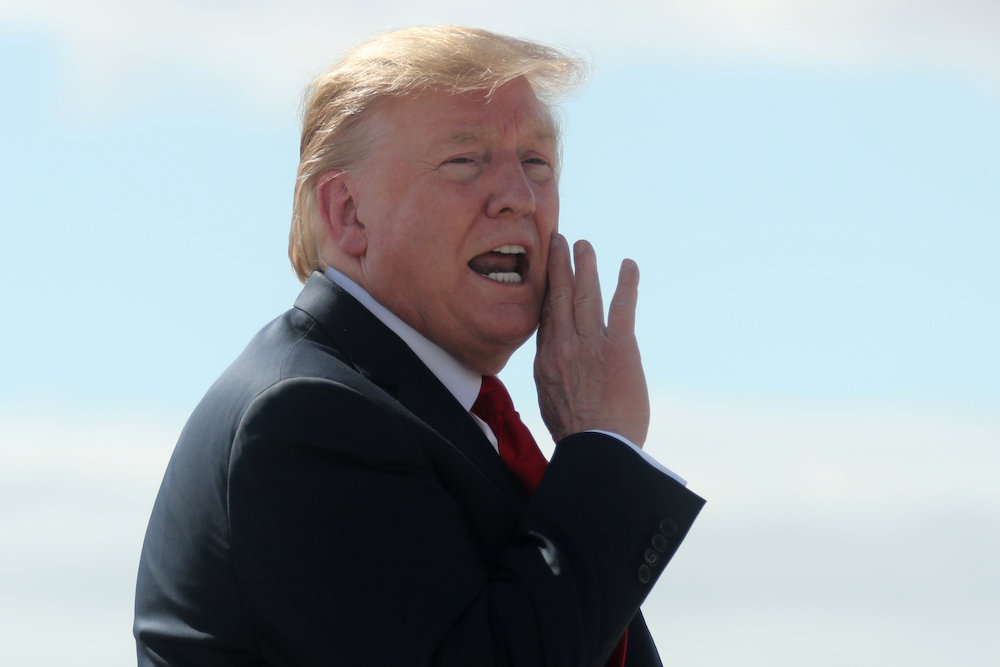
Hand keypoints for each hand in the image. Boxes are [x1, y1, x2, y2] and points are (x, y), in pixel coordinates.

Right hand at [534, 233, 649, 445]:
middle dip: (558, 266)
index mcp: (546, 362)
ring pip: (584, 295)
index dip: (546, 291)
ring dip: (585, 266)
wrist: (598, 450)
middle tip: (559, 241)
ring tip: (584, 245)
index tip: (546, 273)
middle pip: (558, 297)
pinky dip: (626, 284)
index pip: (545, 317)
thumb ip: (552, 380)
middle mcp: (563, 347)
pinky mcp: (619, 348)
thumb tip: (555, 375)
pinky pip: (622, 308)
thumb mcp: (552, 404)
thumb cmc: (578, 437)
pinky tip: (629, 265)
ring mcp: (590, 345)